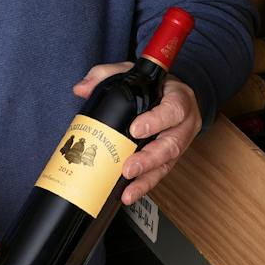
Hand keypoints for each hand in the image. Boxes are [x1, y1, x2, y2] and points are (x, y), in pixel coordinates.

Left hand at [71, 65, 202, 204]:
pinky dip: (145, 185)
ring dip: (147, 178)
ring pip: (168, 164)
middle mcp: (184, 124)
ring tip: (128, 188)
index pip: (173, 110)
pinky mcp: (171, 157)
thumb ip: (105, 74)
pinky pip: (161, 174)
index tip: (135, 130)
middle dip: (149, 159)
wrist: (171, 93)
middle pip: (172, 145)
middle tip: (129, 168)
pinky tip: (130, 193)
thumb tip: (81, 89)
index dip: (156, 121)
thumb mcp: (131, 71)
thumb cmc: (154, 84)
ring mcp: (179, 142)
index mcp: (178, 99)